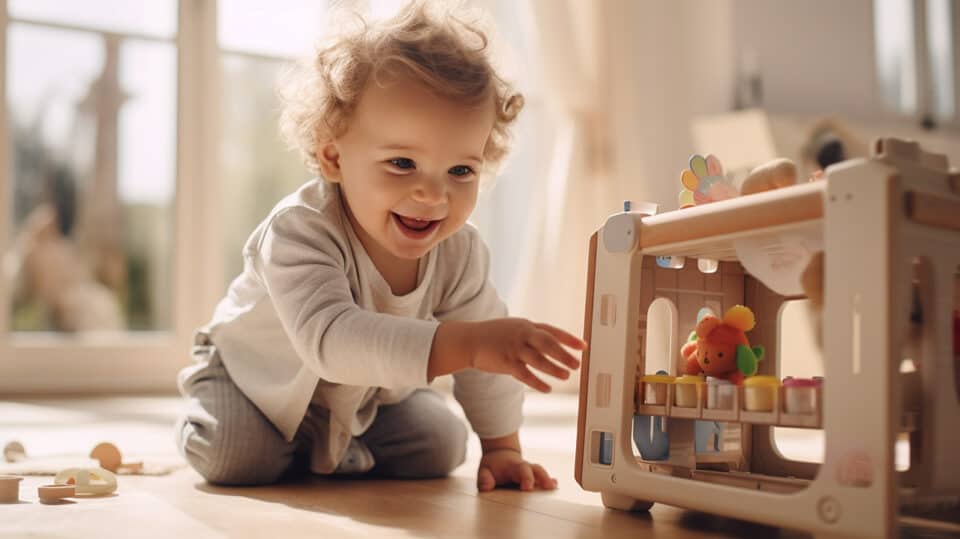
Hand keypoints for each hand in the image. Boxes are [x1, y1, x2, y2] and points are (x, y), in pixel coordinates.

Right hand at [467, 319, 584, 391]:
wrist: (469, 340)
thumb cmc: (494, 335)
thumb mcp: (515, 328)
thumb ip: (533, 334)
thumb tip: (555, 344)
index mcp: (527, 326)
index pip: (552, 331)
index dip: (569, 339)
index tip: (583, 346)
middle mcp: (522, 335)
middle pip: (548, 344)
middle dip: (564, 355)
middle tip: (577, 364)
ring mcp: (513, 348)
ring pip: (538, 360)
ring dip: (554, 369)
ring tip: (566, 376)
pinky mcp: (505, 362)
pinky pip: (525, 374)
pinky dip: (537, 382)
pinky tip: (547, 388)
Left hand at [476, 449, 556, 491]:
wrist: (501, 455)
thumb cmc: (493, 465)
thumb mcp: (484, 470)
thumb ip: (484, 479)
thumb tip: (486, 487)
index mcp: (513, 466)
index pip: (521, 470)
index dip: (526, 478)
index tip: (528, 487)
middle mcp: (524, 467)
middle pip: (536, 469)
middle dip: (543, 477)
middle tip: (548, 486)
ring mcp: (530, 471)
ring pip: (541, 472)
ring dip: (548, 479)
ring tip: (554, 487)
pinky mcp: (533, 476)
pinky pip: (542, 477)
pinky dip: (549, 481)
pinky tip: (555, 486)